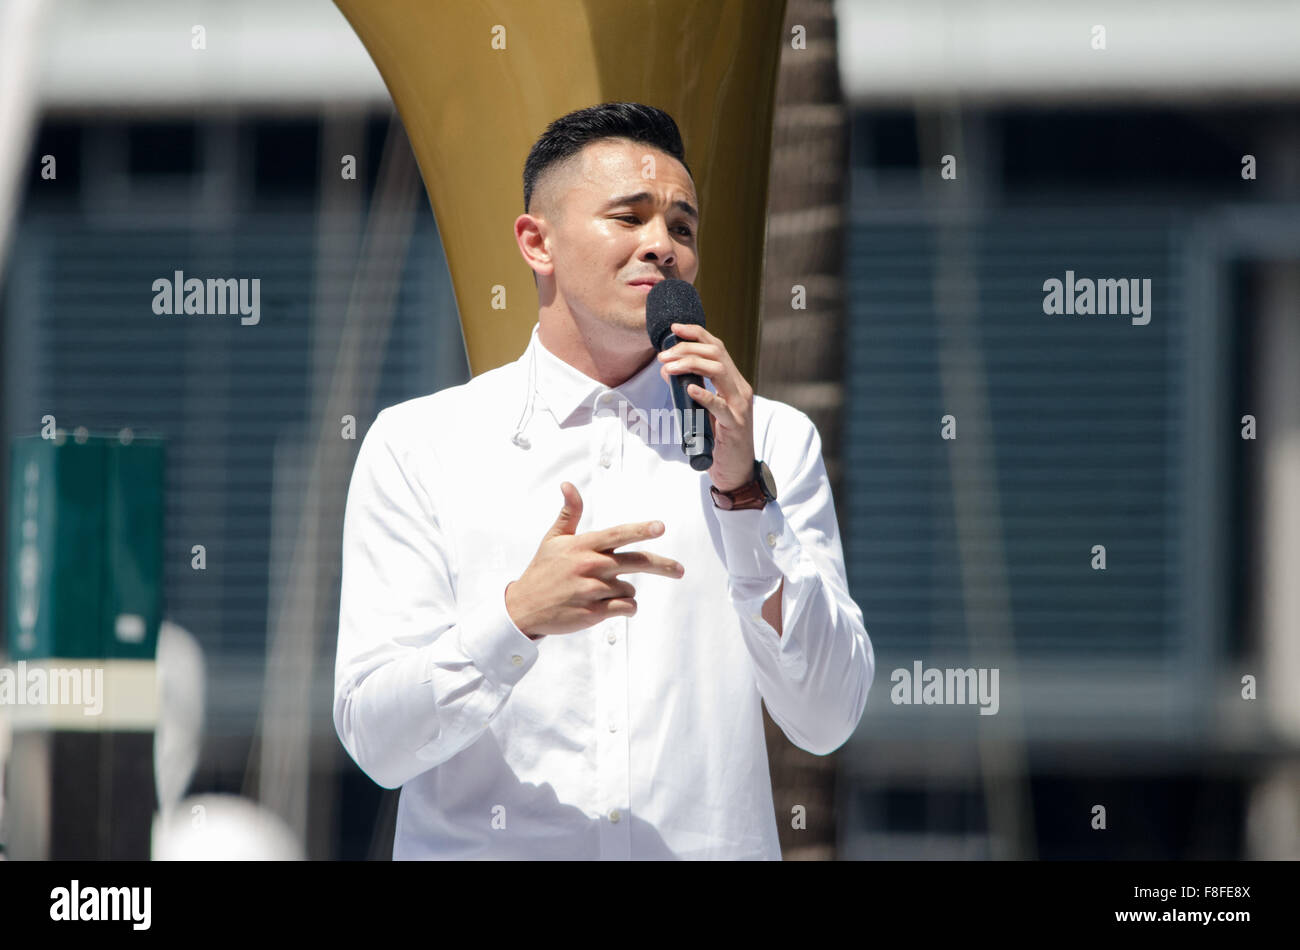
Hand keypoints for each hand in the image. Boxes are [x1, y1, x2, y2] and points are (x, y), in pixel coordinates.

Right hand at [504, 482, 684, 638]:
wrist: (524, 607)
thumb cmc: (542, 570)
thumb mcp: (553, 539)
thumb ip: (570, 513)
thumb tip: (568, 485)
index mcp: (583, 546)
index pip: (617, 534)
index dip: (640, 530)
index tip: (660, 527)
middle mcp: (590, 566)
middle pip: (636, 563)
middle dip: (662, 566)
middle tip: (679, 570)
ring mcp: (592, 591)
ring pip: (630, 588)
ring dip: (624, 590)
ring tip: (601, 591)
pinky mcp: (593, 613)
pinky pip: (625, 607)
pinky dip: (625, 607)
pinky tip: (610, 605)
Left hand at [658, 322, 755, 491]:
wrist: (737, 472)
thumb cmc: (719, 441)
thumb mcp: (703, 410)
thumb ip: (690, 390)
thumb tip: (667, 370)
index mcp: (734, 383)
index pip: (718, 348)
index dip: (697, 334)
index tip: (675, 328)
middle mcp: (740, 389)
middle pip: (717, 354)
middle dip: (687, 349)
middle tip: (662, 356)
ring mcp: (740, 407)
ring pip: (719, 371)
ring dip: (690, 364)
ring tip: (668, 367)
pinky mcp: (735, 426)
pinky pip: (720, 406)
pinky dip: (704, 395)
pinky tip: (689, 389)